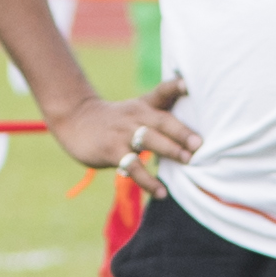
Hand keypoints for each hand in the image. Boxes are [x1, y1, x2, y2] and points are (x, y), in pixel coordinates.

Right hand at [50, 76, 196, 185]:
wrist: (76, 121)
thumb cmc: (116, 121)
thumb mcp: (136, 110)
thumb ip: (161, 117)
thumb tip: (194, 138)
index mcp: (144, 105)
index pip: (162, 91)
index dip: (176, 87)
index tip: (188, 84)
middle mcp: (136, 116)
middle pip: (161, 121)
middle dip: (181, 132)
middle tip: (199, 144)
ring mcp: (123, 133)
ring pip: (149, 140)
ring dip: (169, 150)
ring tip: (187, 161)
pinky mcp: (112, 151)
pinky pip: (133, 167)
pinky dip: (148, 181)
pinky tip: (161, 192)